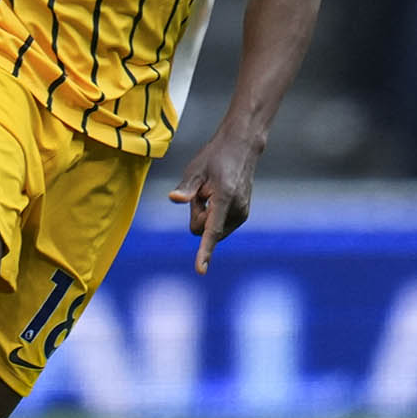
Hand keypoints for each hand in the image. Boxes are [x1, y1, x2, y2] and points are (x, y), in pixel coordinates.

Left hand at [166, 128, 261, 274]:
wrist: (241, 147)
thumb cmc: (214, 157)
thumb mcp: (195, 169)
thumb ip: (186, 188)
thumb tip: (173, 198)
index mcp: (225, 198)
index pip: (210, 231)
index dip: (204, 251)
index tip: (200, 270)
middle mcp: (237, 209)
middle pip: (203, 229)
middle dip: (197, 214)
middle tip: (202, 191)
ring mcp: (242, 213)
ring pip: (210, 229)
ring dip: (205, 214)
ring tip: (211, 191)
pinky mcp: (243, 215)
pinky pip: (218, 225)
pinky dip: (213, 214)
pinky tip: (217, 195)